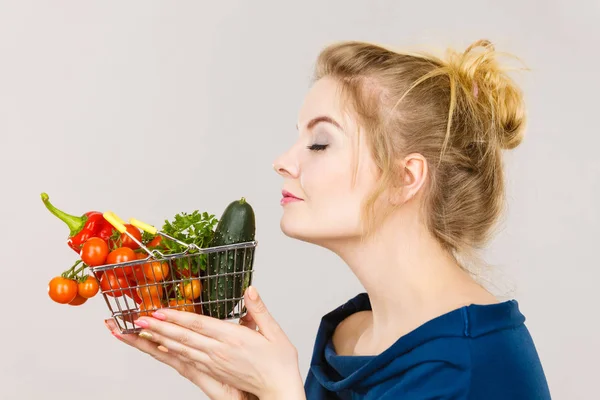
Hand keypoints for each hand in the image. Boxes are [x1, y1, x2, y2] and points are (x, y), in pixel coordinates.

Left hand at [105, 286, 304, 399]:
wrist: (278, 391)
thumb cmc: (279, 364)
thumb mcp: (275, 333)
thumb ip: (259, 310)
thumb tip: (250, 291)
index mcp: (234, 339)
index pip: (199, 325)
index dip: (177, 318)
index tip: (160, 310)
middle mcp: (219, 352)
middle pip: (184, 337)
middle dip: (159, 327)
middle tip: (140, 318)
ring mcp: (214, 363)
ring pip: (182, 349)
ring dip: (160, 339)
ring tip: (143, 331)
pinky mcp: (214, 371)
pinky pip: (187, 361)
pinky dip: (171, 353)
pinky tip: (162, 348)